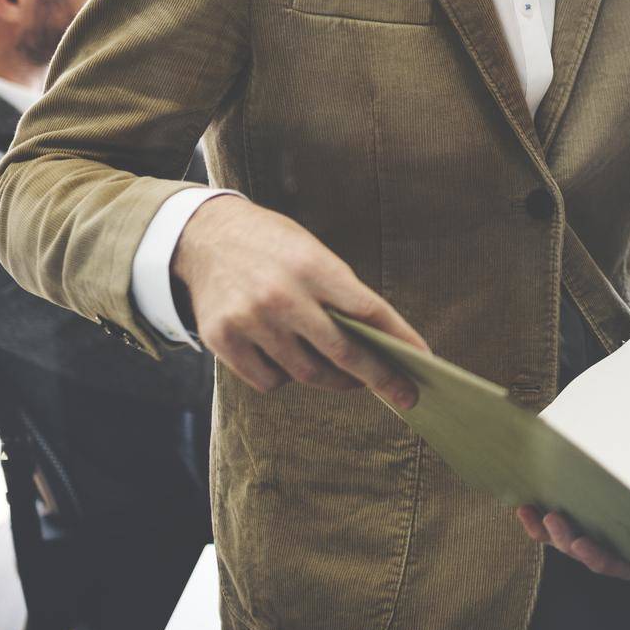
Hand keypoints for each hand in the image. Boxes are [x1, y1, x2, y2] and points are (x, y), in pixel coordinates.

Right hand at [170, 194, 426, 405]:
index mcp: (313, 266)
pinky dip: (285, 378)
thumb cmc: (274, 246)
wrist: (204, 235)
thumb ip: (341, 295)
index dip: (401, 339)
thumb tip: (378, 346)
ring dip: (333, 380)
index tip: (425, 361)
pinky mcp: (222, 340)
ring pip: (306, 373)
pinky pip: (269, 381)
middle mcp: (282, 296)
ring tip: (345, 375)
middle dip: (379, 378)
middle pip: (342, 353)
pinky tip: (289, 360)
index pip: (369, 311)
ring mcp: (250, 320)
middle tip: (403, 394)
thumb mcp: (312, 253)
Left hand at [515, 506, 629, 588]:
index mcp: (628, 560)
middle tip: (553, 518)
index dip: (594, 556)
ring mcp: (586, 540)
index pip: (609, 564)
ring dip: (545, 530)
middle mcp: (604, 553)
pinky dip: (535, 523)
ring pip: (562, 542)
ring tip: (533, 513)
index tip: (581, 543)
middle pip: (580, 553)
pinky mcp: (572, 528)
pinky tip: (524, 509)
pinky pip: (549, 532)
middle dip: (564, 537)